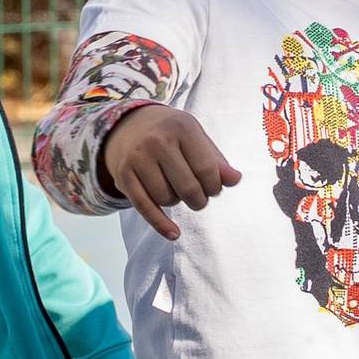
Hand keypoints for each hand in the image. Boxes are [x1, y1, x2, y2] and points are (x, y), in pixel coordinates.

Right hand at [101, 105, 239, 240]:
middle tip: (198, 197)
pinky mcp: (123, 175)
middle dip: (199, 200)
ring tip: (176, 189)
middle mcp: (157, 140)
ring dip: (177, 202)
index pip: (206, 169)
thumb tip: (235, 179)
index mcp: (181, 127)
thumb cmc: (170, 133)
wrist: (127, 125)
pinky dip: (161, 224)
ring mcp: (137, 158)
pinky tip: (174, 234)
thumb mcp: (194, 137)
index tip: (213, 189)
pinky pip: (144, 208)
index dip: (215, 187)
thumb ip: (215, 160)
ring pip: (167, 199)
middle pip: (188, 188)